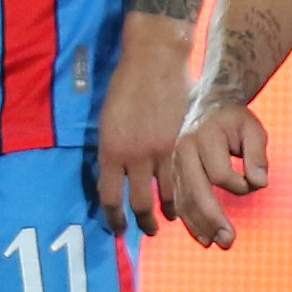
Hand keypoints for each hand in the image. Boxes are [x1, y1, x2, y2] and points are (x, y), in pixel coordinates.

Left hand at [98, 17, 196, 234]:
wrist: (155, 61)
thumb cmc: (125, 85)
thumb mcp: (108, 121)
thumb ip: (112, 149)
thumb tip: (114, 172)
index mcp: (109, 150)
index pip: (108, 196)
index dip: (113, 217)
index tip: (118, 229)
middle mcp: (133, 157)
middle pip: (137, 202)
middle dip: (141, 221)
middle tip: (146, 230)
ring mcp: (159, 151)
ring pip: (164, 194)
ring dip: (166, 210)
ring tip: (167, 218)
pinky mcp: (179, 144)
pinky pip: (180, 177)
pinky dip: (181, 192)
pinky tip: (183, 198)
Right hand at [162, 96, 271, 251]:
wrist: (208, 106)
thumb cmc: (235, 120)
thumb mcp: (254, 129)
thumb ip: (258, 155)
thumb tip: (260, 183)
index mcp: (204, 137)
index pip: (220, 174)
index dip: (240, 185)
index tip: (253, 182)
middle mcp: (184, 151)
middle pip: (196, 192)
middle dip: (213, 220)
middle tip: (229, 242)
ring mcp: (176, 164)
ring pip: (185, 201)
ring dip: (201, 226)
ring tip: (218, 244)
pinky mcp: (174, 174)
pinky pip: (180, 202)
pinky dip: (191, 221)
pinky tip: (203, 237)